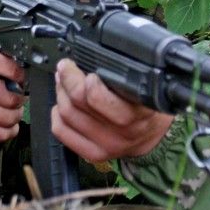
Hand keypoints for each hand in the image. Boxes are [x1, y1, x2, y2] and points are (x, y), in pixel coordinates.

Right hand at [0, 44, 25, 143]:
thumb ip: (3, 60)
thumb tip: (27, 70)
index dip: (15, 72)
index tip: (20, 78)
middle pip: (9, 97)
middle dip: (19, 100)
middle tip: (16, 98)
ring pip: (8, 118)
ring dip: (15, 116)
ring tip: (10, 111)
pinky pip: (1, 134)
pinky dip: (8, 131)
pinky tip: (3, 124)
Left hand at [51, 59, 173, 161]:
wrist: (153, 136)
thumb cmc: (146, 105)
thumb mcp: (144, 86)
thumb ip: (124, 74)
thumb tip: (91, 56)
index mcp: (139, 109)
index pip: (100, 96)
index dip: (86, 79)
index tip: (85, 68)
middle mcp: (124, 129)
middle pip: (79, 101)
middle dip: (68, 77)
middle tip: (67, 66)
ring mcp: (107, 144)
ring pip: (67, 113)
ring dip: (61, 92)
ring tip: (64, 81)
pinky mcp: (93, 154)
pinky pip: (61, 131)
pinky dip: (56, 113)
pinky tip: (62, 103)